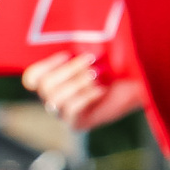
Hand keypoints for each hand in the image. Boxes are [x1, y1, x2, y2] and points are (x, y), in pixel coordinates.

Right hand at [20, 52, 141, 132]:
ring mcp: (64, 112)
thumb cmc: (115, 63)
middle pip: (44, 87)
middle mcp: (53, 97)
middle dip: (69, 71)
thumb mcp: (92, 51)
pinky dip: (86, 98)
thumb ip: (76, 49)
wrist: (138, 82)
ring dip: (78, 84)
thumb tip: (70, 46)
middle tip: (92, 61)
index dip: (46, 65)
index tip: (67, 54)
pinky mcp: (77, 123)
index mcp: (52, 78)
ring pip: (55, 100)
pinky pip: (71, 111)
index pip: (31, 78)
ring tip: (98, 76)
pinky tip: (101, 90)